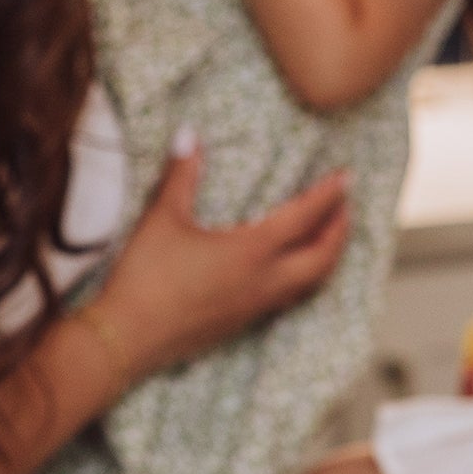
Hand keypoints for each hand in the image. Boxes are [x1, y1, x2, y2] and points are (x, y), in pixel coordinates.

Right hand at [94, 140, 350, 376]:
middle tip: (346, 208)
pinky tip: (290, 273)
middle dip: (340, 231)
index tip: (346, 177)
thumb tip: (188, 134)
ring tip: (328, 239)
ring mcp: (254, 307)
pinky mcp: (241, 324)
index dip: (328, 196)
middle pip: (322, 258)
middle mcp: (263, 282)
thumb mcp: (161, 219)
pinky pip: (289, 300)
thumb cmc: (144, 276)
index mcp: (250, 252)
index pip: (303, 218)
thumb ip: (181, 175)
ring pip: (310, 284)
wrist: (126, 339)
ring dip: (327, 258)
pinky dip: (304, 280)